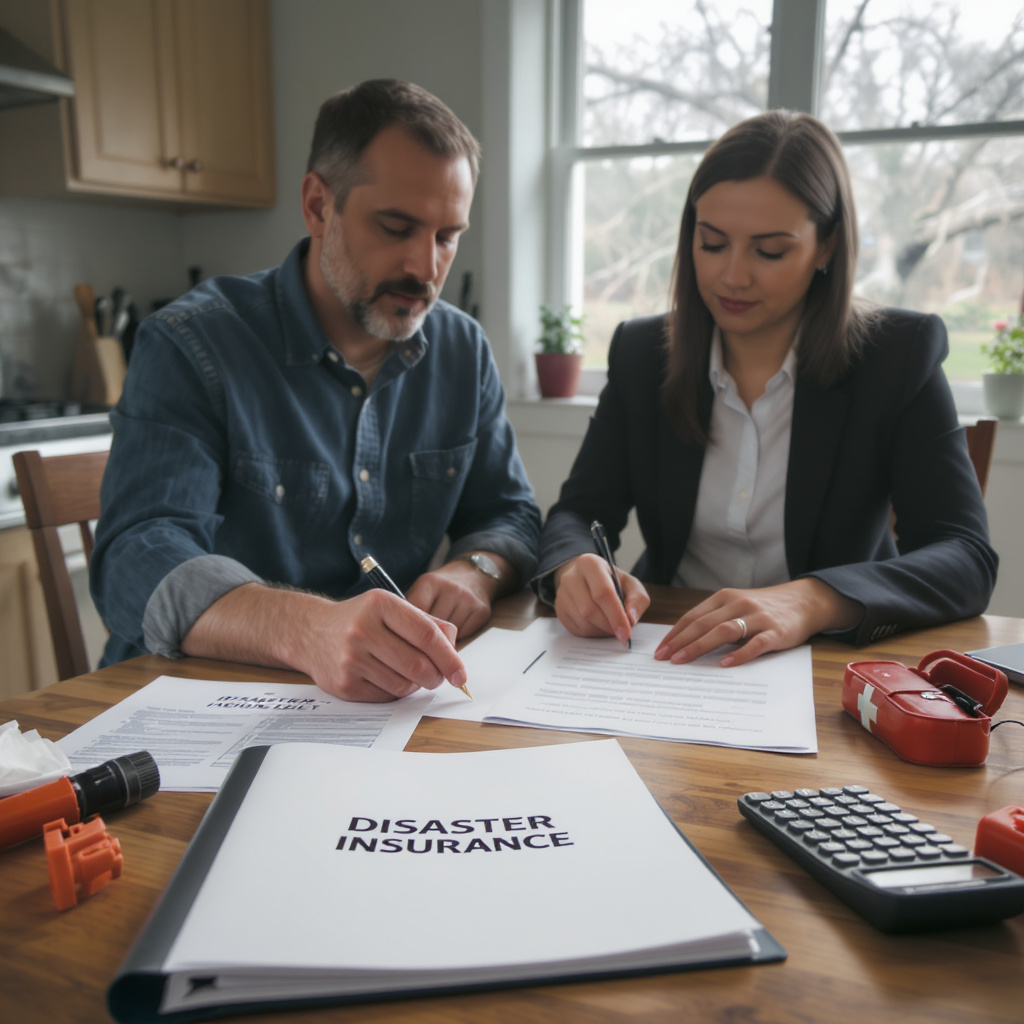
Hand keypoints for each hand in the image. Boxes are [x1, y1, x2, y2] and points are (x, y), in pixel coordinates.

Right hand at [183, 584, 466, 702]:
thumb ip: (427, 624)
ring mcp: (351, 658)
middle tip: (437, 677)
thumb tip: (455, 653)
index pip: (427, 635)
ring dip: (415, 685)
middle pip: (418, 665)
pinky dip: (394, 692)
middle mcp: (363, 630)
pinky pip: (385, 696)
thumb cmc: (361, 619)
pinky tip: (385, 677)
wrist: (309, 632)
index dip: (449, 657)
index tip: (461, 674)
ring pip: (404, 685)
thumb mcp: (391, 608)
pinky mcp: (344, 684)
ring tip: (407, 673)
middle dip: (436, 676)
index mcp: (380, 605)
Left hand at [405, 559, 497, 638]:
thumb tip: (400, 634)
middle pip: (433, 626)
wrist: (473, 574)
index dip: (409, 627)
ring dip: (444, 637)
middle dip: (427, 634)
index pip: (415, 612)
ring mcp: (468, 600)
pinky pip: (464, 634)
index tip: (406, 634)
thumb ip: (411, 608)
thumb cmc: (441, 587)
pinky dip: (459, 636)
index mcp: (430, 582)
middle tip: (425, 634)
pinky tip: (457, 625)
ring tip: (442, 627)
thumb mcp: (423, 589)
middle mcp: (451, 589)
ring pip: (449, 633)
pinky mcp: (482, 611)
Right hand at [552, 553, 649, 645]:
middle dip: (608, 626)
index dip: (616, 615)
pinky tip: (599, 625)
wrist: (588, 578)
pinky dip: (591, 632)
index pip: (602, 592)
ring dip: (601, 630)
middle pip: (589, 610)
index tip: (626, 632)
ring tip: (611, 625)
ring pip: (582, 622)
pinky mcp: (559, 608)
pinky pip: (575, 628)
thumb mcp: (631, 584)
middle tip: (621, 632)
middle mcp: (571, 577)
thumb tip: (630, 619)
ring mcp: (562, 593)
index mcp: (590, 564)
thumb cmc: (612, 581)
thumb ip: (637, 600)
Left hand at [653, 578, 861, 666]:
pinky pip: (755, 644)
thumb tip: (684, 641)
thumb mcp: (736, 606)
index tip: (660, 650)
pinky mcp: (776, 631)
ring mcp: (758, 617)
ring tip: (683, 661)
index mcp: (725, 598)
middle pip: (704, 624)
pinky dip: (739, 655)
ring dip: (700, 647)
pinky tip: (724, 665)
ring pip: (723, 632)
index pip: (694, 616)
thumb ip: (715, 619)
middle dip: (680, 642)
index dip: (675, 633)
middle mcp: (739, 604)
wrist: (804, 602)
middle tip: (664, 658)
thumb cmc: (763, 608)